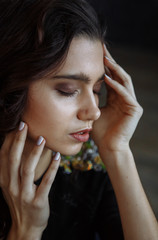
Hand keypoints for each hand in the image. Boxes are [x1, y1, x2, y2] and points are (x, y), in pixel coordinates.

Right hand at [0, 122, 60, 238]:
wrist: (25, 227)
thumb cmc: (19, 201)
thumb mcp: (10, 185)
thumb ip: (11, 169)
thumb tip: (16, 146)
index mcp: (4, 180)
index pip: (4, 156)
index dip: (9, 140)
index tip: (16, 125)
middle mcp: (11, 186)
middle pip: (13, 160)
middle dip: (18, 141)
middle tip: (24, 125)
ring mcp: (24, 194)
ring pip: (27, 170)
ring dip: (34, 153)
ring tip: (42, 138)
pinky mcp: (37, 201)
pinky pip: (46, 182)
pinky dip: (52, 169)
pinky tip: (57, 157)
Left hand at [92, 45, 142, 157]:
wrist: (108, 147)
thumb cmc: (100, 132)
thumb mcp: (95, 111)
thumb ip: (93, 98)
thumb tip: (83, 86)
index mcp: (116, 98)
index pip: (111, 77)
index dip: (104, 66)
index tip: (95, 54)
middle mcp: (125, 98)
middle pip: (119, 75)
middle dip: (110, 62)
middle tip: (102, 48)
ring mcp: (131, 103)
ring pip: (124, 81)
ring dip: (115, 70)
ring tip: (105, 59)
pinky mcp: (134, 109)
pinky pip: (125, 94)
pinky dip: (116, 86)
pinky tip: (107, 78)